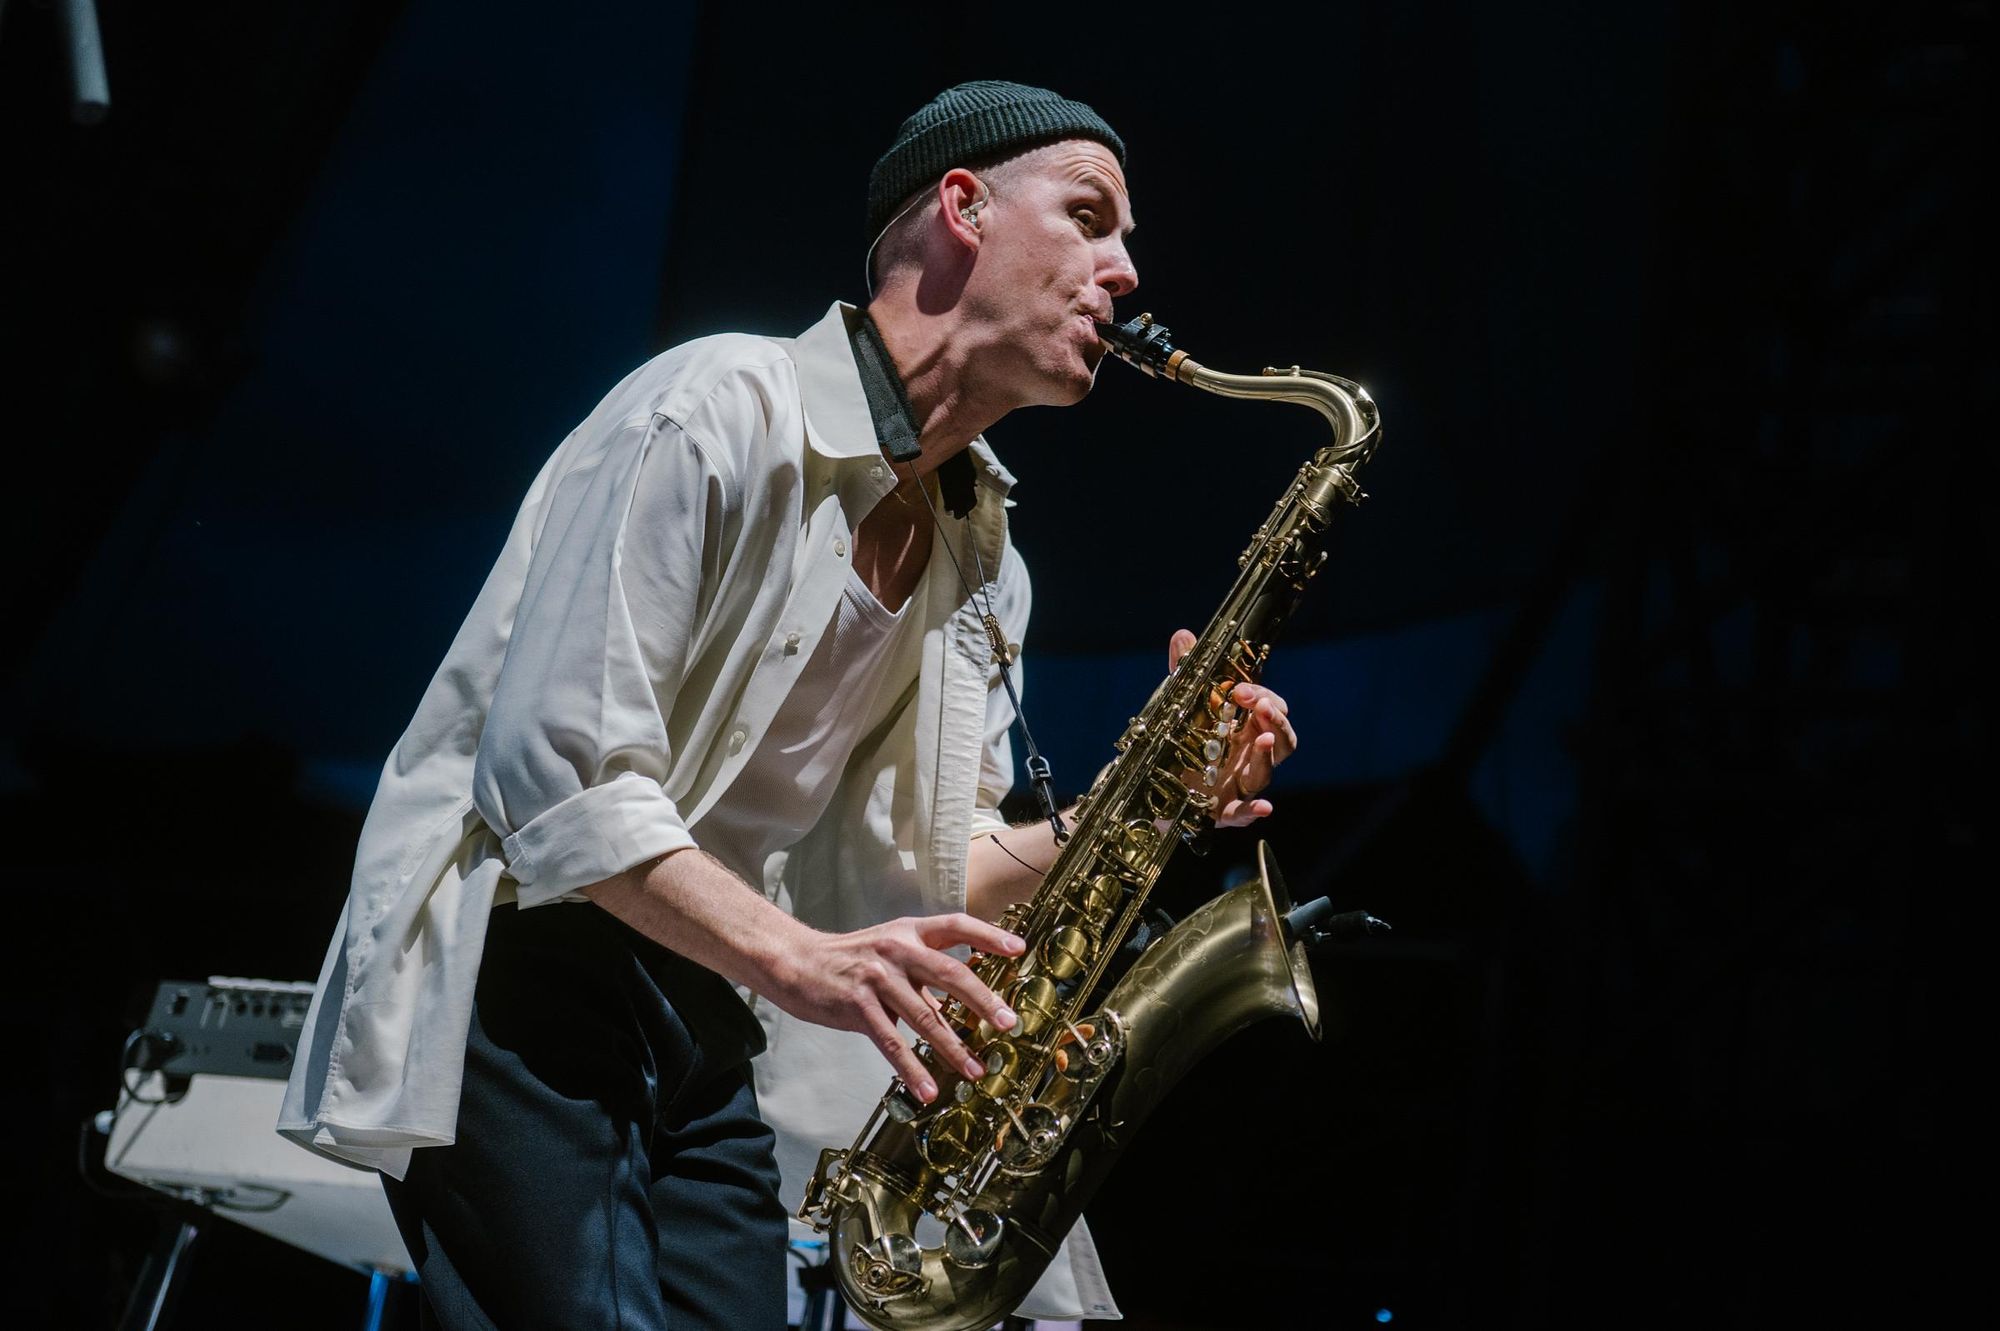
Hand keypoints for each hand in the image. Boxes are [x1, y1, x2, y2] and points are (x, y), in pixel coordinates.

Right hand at [771, 914, 1025, 1103]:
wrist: (796, 962)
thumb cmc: (849, 961)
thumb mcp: (888, 953)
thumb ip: (922, 973)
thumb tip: (958, 1004)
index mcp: (908, 932)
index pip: (956, 925)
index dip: (988, 935)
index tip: (1019, 949)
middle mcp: (896, 949)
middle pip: (950, 972)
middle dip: (984, 1000)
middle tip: (1009, 1023)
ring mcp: (877, 977)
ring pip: (924, 1016)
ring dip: (953, 1047)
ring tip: (974, 1070)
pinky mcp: (858, 1005)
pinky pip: (891, 1042)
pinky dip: (911, 1069)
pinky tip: (926, 1089)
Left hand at [1168, 628, 1297, 827]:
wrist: (1149, 785)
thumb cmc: (1177, 742)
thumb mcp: (1181, 705)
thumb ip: (1185, 672)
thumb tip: (1183, 636)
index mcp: (1244, 727)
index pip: (1272, 709)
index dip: (1263, 696)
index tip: (1241, 690)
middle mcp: (1248, 755)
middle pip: (1282, 740)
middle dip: (1276, 720)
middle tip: (1261, 706)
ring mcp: (1237, 784)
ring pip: (1265, 773)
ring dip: (1267, 756)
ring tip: (1260, 738)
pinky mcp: (1221, 811)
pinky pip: (1243, 814)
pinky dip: (1254, 812)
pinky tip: (1265, 808)